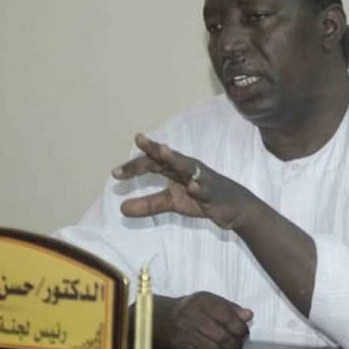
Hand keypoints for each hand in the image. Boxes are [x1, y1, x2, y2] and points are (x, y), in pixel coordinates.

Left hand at [112, 133, 262, 228]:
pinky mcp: (214, 192)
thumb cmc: (202, 198)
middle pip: (167, 157)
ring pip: (188, 166)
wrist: (234, 207)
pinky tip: (192, 186)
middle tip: (139, 140)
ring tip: (164, 152)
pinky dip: (199, 186)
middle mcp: (187, 168)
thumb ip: (149, 204)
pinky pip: (206, 189)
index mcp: (175, 169)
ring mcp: (202, 178)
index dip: (133, 167)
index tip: (115, 174)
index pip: (151, 164)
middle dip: (154, 149)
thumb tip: (121, 208)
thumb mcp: (172, 203)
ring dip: (176, 159)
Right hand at [156, 292, 252, 348]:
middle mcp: (193, 318)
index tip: (244, 330)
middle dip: (235, 341)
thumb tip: (248, 315)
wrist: (166, 319)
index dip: (240, 326)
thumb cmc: (193, 308)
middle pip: (222, 336)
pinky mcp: (183, 348)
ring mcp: (187, 335)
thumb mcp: (210, 300)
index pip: (227, 316)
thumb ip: (230, 307)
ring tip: (229, 345)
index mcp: (202, 303)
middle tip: (239, 341)